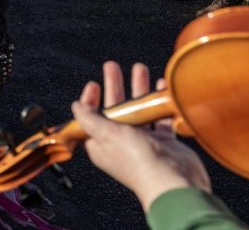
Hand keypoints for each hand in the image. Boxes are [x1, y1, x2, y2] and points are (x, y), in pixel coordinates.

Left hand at [72, 62, 211, 212]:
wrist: (174, 181)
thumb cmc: (138, 161)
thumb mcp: (105, 133)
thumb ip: (89, 118)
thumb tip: (75, 106)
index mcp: (101, 143)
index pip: (91, 117)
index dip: (91, 99)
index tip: (94, 84)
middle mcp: (121, 142)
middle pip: (115, 108)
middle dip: (114, 86)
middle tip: (113, 66)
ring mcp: (143, 141)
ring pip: (138, 109)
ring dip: (138, 89)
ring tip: (140, 68)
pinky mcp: (164, 142)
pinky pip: (160, 117)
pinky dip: (159, 102)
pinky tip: (161, 87)